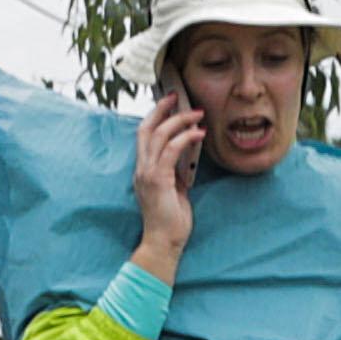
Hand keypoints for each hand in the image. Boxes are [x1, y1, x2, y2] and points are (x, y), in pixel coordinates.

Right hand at [129, 96, 204, 278]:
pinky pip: (171, 151)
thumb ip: (177, 174)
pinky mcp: (158, 179)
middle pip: (147, 128)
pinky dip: (185, 139)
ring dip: (179, 121)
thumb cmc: (171, 222)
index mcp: (143, 169)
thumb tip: (187, 158)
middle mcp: (141, 168)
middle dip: (162, 109)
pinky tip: (199, 134)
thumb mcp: (175, 191)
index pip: (145, 135)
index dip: (156, 116)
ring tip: (197, 114)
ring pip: (159, 135)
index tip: (171, 103)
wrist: (164, 242)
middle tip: (179, 96)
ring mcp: (147, 173)